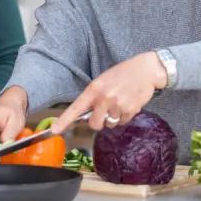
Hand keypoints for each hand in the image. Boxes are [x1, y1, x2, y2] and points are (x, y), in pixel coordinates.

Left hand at [51, 51, 166, 134]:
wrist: (146, 70)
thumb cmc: (123, 73)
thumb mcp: (103, 80)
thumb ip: (94, 97)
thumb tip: (86, 115)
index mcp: (94, 89)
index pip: (76, 107)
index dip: (64, 120)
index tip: (54, 130)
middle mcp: (104, 98)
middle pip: (94, 124)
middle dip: (98, 121)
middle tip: (104, 111)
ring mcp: (118, 106)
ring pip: (110, 124)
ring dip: (113, 118)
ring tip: (119, 103)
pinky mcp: (130, 111)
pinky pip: (122, 122)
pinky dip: (124, 116)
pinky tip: (127, 104)